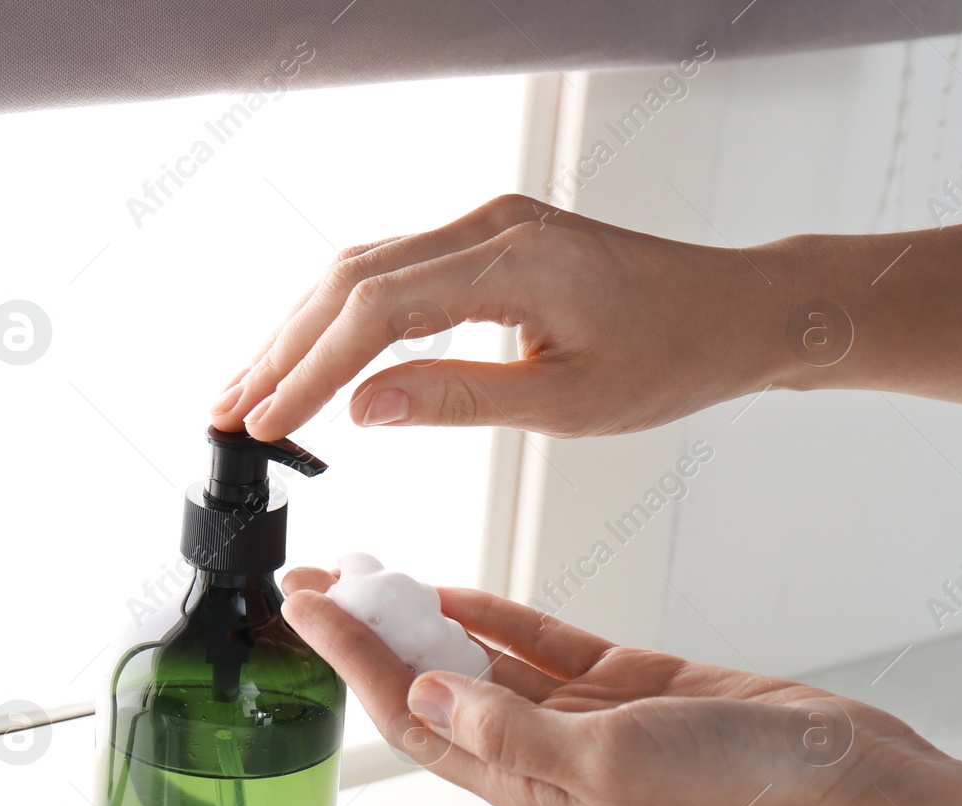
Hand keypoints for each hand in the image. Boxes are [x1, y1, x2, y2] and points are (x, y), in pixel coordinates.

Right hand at [212, 195, 792, 440]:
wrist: (733, 310)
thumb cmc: (672, 355)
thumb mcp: (568, 402)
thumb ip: (459, 398)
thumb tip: (362, 407)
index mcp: (511, 262)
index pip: (375, 312)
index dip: (308, 370)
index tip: (266, 424)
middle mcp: (487, 226)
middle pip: (349, 278)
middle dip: (281, 348)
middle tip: (229, 412)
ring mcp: (483, 226)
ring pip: (360, 270)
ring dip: (298, 330)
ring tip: (248, 390)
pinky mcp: (485, 241)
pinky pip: (392, 271)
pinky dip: (339, 317)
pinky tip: (308, 354)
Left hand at [279, 566, 937, 805]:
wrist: (834, 778)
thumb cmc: (733, 788)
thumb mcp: (609, 763)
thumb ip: (510, 732)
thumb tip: (427, 698)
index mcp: (526, 790)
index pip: (412, 718)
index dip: (352, 660)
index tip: (307, 607)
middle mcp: (539, 757)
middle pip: (429, 689)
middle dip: (366, 636)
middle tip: (315, 583)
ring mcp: (577, 720)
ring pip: (476, 663)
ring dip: (421, 620)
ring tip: (367, 577)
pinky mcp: (617, 687)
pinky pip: (535, 647)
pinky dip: (493, 617)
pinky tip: (454, 592)